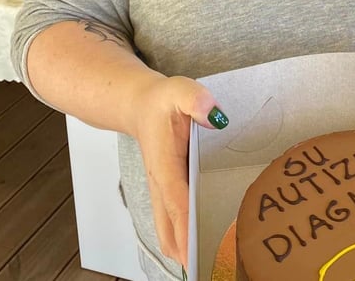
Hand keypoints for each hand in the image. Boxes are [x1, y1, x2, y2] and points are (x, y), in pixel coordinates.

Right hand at [130, 75, 227, 266]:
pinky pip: (170, 222)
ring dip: (182, 249)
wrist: (139, 105)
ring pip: (166, 230)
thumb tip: (214, 116)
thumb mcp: (180, 91)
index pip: (177, 200)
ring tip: (205, 265)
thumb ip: (196, 100)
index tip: (196, 250)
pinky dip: (181, 238)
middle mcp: (160, 184)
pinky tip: (197, 248)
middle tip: (205, 268)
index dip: (187, 225)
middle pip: (169, 226)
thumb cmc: (161, 101)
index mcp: (165, 164)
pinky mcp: (166, 191)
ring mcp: (161, 190)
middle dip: (185, 249)